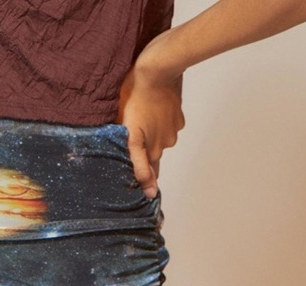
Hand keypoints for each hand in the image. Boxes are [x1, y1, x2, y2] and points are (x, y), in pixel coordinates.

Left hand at [116, 27, 185, 197]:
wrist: (158, 69)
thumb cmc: (135, 96)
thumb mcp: (128, 131)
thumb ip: (136, 160)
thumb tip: (149, 187)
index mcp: (150, 149)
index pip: (148, 175)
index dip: (146, 184)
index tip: (148, 195)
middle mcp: (164, 144)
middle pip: (153, 157)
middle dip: (144, 156)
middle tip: (133, 146)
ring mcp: (172, 130)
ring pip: (160, 140)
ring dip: (151, 135)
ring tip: (141, 123)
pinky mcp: (177, 118)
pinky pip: (167, 126)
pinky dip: (160, 122)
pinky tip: (153, 111)